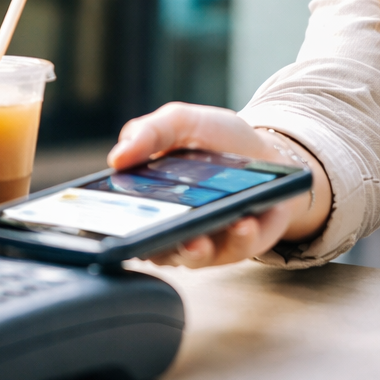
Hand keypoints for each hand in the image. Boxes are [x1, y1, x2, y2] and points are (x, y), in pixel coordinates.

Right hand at [109, 102, 330, 268]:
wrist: (268, 150)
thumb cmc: (218, 140)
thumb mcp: (182, 122)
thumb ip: (150, 132)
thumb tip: (116, 157)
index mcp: (149, 197)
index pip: (121, 218)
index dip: (112, 223)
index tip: (111, 220)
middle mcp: (172, 225)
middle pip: (151, 246)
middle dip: (152, 244)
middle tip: (155, 235)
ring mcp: (205, 239)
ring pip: (191, 256)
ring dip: (194, 249)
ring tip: (199, 237)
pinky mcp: (239, 245)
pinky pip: (235, 250)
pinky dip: (238, 238)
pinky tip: (241, 222)